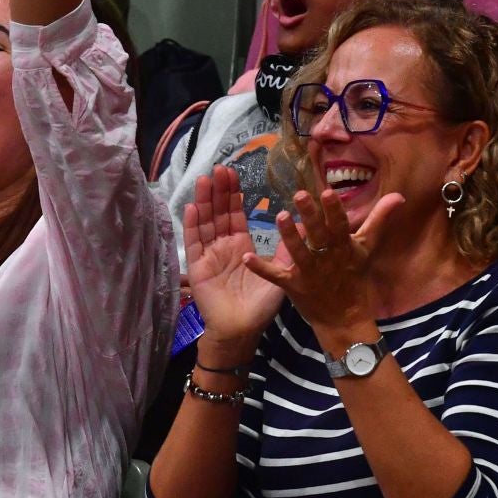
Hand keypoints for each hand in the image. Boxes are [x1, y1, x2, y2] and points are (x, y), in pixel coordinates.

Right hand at [181, 167, 284, 351]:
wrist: (242, 330)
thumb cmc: (260, 307)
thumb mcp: (280, 274)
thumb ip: (287, 251)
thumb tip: (305, 225)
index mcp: (240, 246)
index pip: (235, 214)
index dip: (233, 194)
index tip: (234, 172)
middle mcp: (222, 247)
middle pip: (218, 213)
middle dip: (219, 191)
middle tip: (220, 168)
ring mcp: (208, 255)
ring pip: (205, 222)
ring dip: (205, 200)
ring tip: (206, 178)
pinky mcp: (197, 267)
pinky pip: (194, 242)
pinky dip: (192, 224)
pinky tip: (193, 206)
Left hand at [244, 187, 402, 337]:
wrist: (345, 318)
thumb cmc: (354, 277)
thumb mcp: (367, 248)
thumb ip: (378, 220)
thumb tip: (398, 195)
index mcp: (344, 246)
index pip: (340, 225)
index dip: (334, 210)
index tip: (327, 192)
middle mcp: (327, 258)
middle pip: (319, 235)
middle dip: (311, 216)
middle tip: (299, 195)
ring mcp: (310, 273)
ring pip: (298, 252)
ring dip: (289, 236)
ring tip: (280, 216)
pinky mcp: (293, 286)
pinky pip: (275, 276)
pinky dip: (261, 268)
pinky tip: (246, 258)